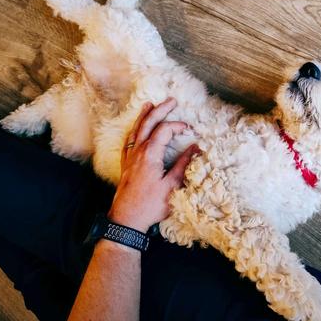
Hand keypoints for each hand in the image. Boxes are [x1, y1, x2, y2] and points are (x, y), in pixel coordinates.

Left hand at [108, 98, 199, 232]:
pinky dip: (134, 130)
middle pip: (148, 124)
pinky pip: (128, 141)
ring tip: (149, 104)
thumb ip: (183, 164)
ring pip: (136, 130)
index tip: (191, 130)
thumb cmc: (151, 205)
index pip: (165, 131)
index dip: (178, 126)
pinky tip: (135, 129)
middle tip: (171, 101)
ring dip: (144, 116)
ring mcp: (129, 157)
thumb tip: (196, 148)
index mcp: (150, 154)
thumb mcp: (172, 185)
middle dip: (160, 110)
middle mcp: (138, 151)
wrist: (126, 219)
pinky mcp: (125, 165)